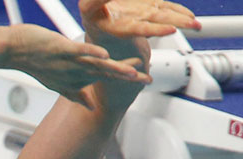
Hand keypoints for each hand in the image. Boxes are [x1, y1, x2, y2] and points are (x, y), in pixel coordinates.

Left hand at [7, 23, 147, 107]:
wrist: (12, 50)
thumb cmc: (35, 62)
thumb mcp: (57, 82)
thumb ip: (75, 94)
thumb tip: (90, 107)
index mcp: (76, 78)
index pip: (106, 80)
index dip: (126, 81)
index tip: (147, 81)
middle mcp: (74, 72)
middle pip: (105, 75)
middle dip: (127, 77)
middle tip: (149, 79)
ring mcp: (67, 61)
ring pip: (96, 65)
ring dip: (114, 68)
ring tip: (134, 69)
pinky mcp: (59, 49)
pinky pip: (77, 51)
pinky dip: (90, 53)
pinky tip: (104, 55)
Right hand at [81, 0, 200, 38]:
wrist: (98, 19)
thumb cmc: (93, 15)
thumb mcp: (88, 7)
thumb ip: (98, 1)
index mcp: (120, 26)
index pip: (140, 28)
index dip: (155, 29)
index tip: (170, 29)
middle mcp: (135, 22)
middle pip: (159, 23)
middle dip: (177, 23)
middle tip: (193, 25)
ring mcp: (144, 14)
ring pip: (166, 16)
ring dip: (183, 19)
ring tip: (196, 24)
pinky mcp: (150, 7)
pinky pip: (167, 8)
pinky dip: (179, 10)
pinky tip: (189, 15)